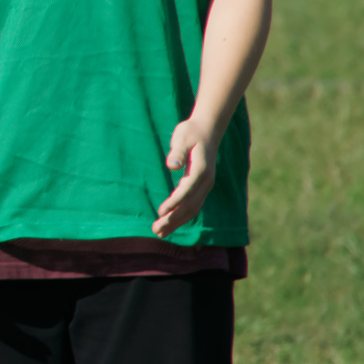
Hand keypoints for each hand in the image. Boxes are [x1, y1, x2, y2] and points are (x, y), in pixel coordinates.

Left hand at [153, 117, 218, 236]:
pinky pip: (194, 206)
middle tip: (155, 230)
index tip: (160, 212)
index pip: (187, 190)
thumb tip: (172, 166)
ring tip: (159, 233)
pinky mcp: (202, 188)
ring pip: (193, 209)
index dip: (174, 202)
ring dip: (177, 222)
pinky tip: (171, 224)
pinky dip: (182, 217)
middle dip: (173, 219)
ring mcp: (206, 186)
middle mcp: (206, 181)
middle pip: (190, 205)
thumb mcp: (182, 137)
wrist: (207, 131)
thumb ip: (177, 151)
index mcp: (201, 169)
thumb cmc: (191, 133)